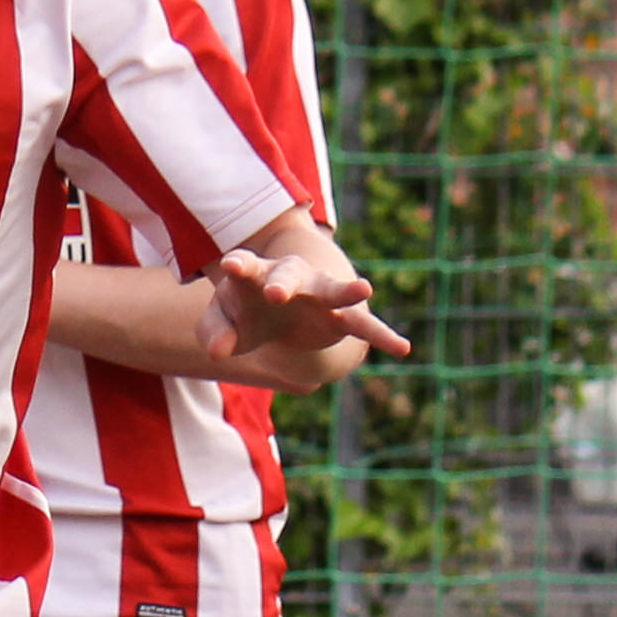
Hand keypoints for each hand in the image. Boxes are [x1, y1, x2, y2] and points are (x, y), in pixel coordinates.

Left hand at [199, 244, 405, 363]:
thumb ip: (214, 332)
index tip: (232, 265)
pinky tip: (402, 349)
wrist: (276, 316)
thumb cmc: (242, 313)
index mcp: (254, 275)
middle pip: (287, 275)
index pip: (245, 266)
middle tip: (275, 293)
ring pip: (333, 290)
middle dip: (282, 283)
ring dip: (346, 289)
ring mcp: (318, 295)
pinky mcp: (339, 317)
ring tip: (364, 289)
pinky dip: (381, 335)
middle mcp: (289, 278)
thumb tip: (218, 351)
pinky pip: (364, 325)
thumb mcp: (221, 324)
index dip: (239, 266)